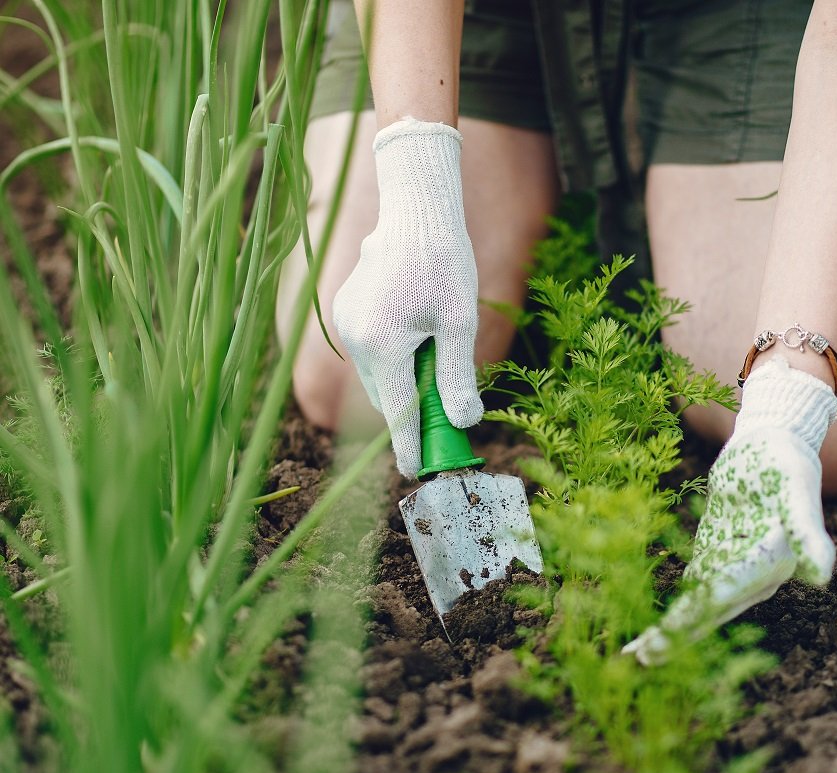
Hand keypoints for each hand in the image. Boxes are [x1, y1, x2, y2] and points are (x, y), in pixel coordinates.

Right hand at [332, 117, 481, 476]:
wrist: (414, 211)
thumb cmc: (444, 261)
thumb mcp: (459, 323)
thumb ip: (457, 376)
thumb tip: (464, 422)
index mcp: (383, 344)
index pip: (397, 412)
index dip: (409, 445)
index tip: (417, 471)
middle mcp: (356, 338)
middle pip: (386, 398)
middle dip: (412, 414)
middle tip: (444, 425)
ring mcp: (346, 325)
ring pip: (378, 378)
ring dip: (403, 385)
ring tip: (434, 369)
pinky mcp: (345, 313)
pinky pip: (370, 354)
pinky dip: (392, 362)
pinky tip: (416, 341)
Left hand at [622, 356, 836, 663]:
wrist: (775, 444)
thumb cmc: (788, 465)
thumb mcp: (797, 493)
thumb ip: (808, 533)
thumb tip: (821, 577)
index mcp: (770, 566)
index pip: (724, 596)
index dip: (693, 619)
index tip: (663, 638)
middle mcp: (753, 577)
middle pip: (708, 611)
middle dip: (675, 637)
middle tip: (638, 662)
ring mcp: (733, 568)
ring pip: (697, 606)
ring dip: (669, 631)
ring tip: (636, 657)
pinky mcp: (716, 554)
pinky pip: (692, 588)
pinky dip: (672, 606)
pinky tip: (648, 627)